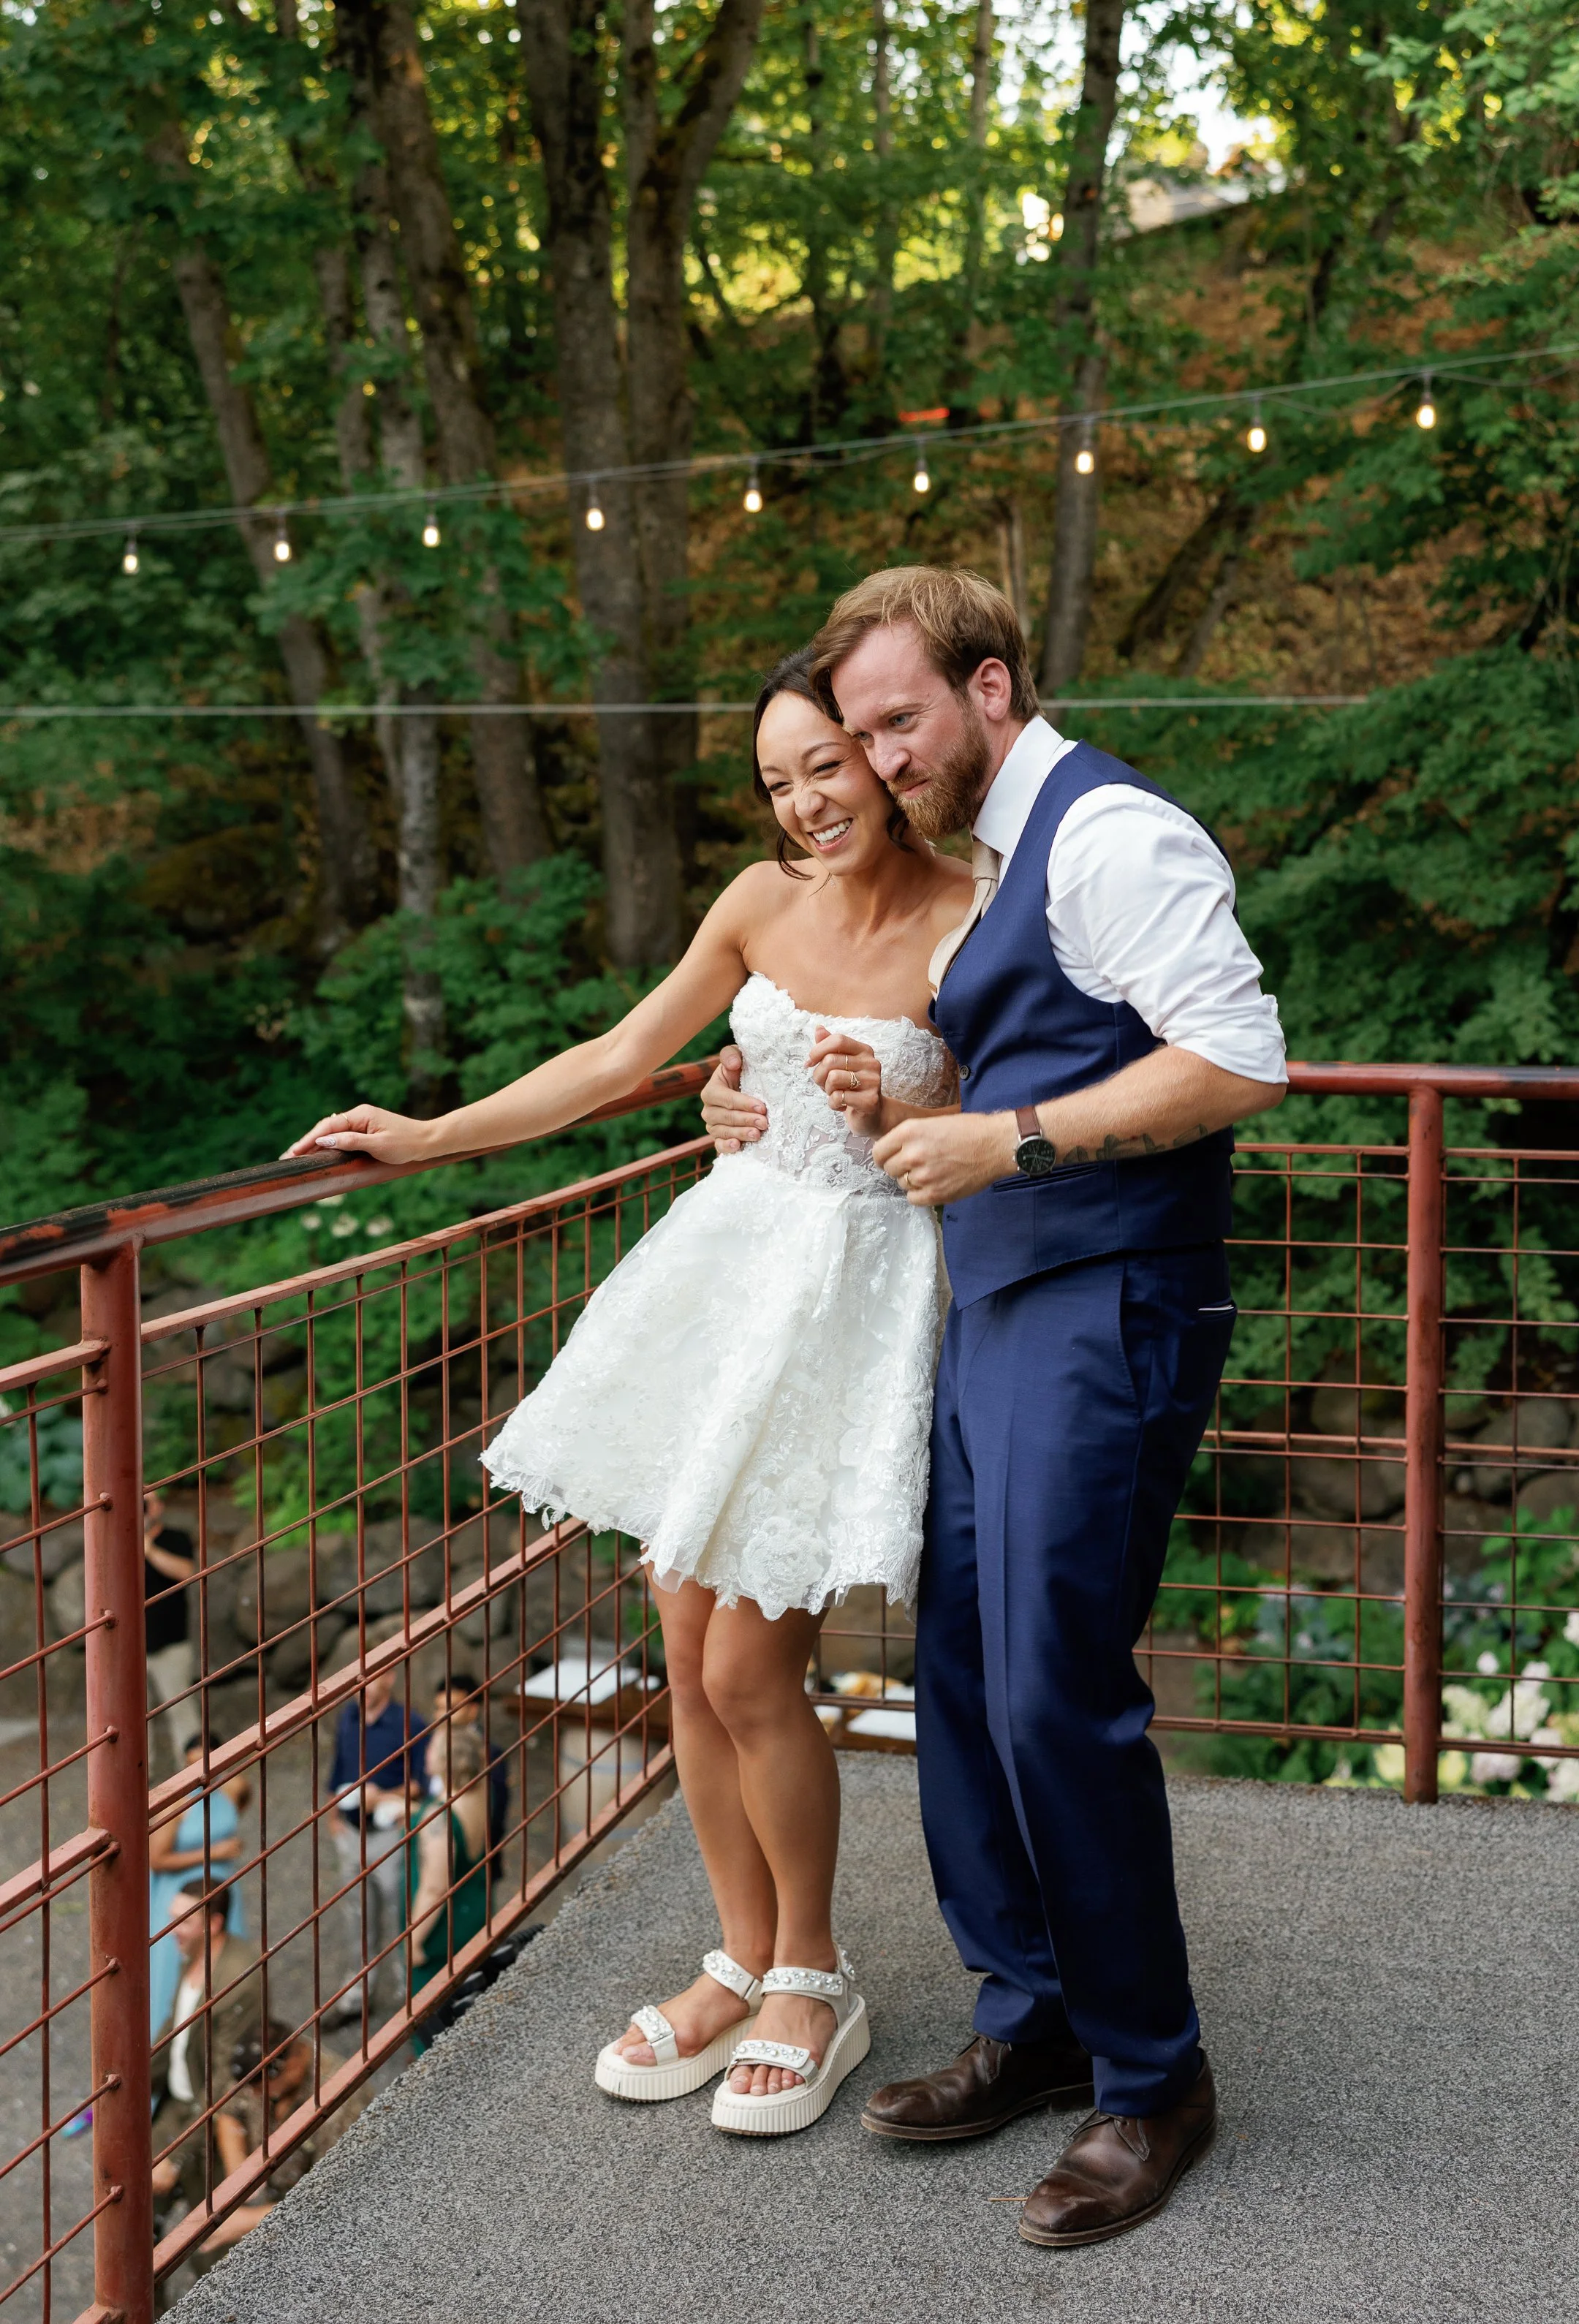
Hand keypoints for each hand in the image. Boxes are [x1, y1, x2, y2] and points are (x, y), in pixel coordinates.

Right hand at [281, 1104, 433, 1165]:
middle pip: (326, 1128)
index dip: (309, 1140)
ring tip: (297, 1155)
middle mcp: (359, 1114)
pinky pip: (342, 1135)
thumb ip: (350, 1142)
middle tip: (288, 1156)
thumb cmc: (406, 1144)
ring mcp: (362, 1121)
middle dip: (307, 1141)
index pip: (328, 1128)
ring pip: (333, 1131)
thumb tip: (324, 1141)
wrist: (428, 1141)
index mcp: (360, 1114)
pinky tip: (318, 1151)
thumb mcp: (377, 1145)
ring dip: (315, 1142)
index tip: (294, 1152)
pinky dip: (328, 1143)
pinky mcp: (366, 1129)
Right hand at [699, 1046, 765, 1155]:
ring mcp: (713, 1126)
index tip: (762, 1107)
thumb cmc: (742, 1072)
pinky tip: (737, 1146)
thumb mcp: (737, 1058)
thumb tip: (734, 1063)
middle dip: (746, 1120)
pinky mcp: (718, 1139)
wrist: (746, 1089)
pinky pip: (719, 1145)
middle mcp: (709, 1110)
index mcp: (711, 1091)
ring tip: (757, 1135)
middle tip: (764, 1123)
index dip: (744, 1103)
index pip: (727, 1099)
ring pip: (724, 1132)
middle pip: (727, 1117)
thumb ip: (731, 1055)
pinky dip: (727, 1147)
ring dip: (741, 1134)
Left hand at [807, 1028, 883, 1135]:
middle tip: (825, 1085)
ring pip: (833, 1078)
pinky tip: (843, 1105)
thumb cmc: (851, 1087)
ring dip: (827, 1090)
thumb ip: (829, 1046)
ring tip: (836, 1093)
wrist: (871, 1114)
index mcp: (864, 1050)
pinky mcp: (870, 1100)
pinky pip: (838, 1097)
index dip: (818, 1050)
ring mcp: (873, 1082)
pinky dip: (833, 1104)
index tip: (809, 1063)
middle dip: (819, 1075)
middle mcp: (871, 1063)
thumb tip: (818, 1028)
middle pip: (830, 1060)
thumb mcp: (839, 1065)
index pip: (838, 1040)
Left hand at [872, 1112, 1016, 1204]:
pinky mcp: (936, 1193)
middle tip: (917, 1164)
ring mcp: (924, 1175)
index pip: (878, 1152)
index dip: (884, 1156)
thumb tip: (892, 1151)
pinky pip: (914, 1199)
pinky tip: (934, 1184)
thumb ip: (909, 1137)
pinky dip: (921, 1194)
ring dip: (912, 1180)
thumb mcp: (932, 1123)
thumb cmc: (969, 1130)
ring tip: (932, 1171)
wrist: (996, 1145)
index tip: (890, 1159)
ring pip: (902, 1184)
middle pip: (889, 1170)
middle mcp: (913, 1153)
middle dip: (899, 1168)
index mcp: (909, 1132)